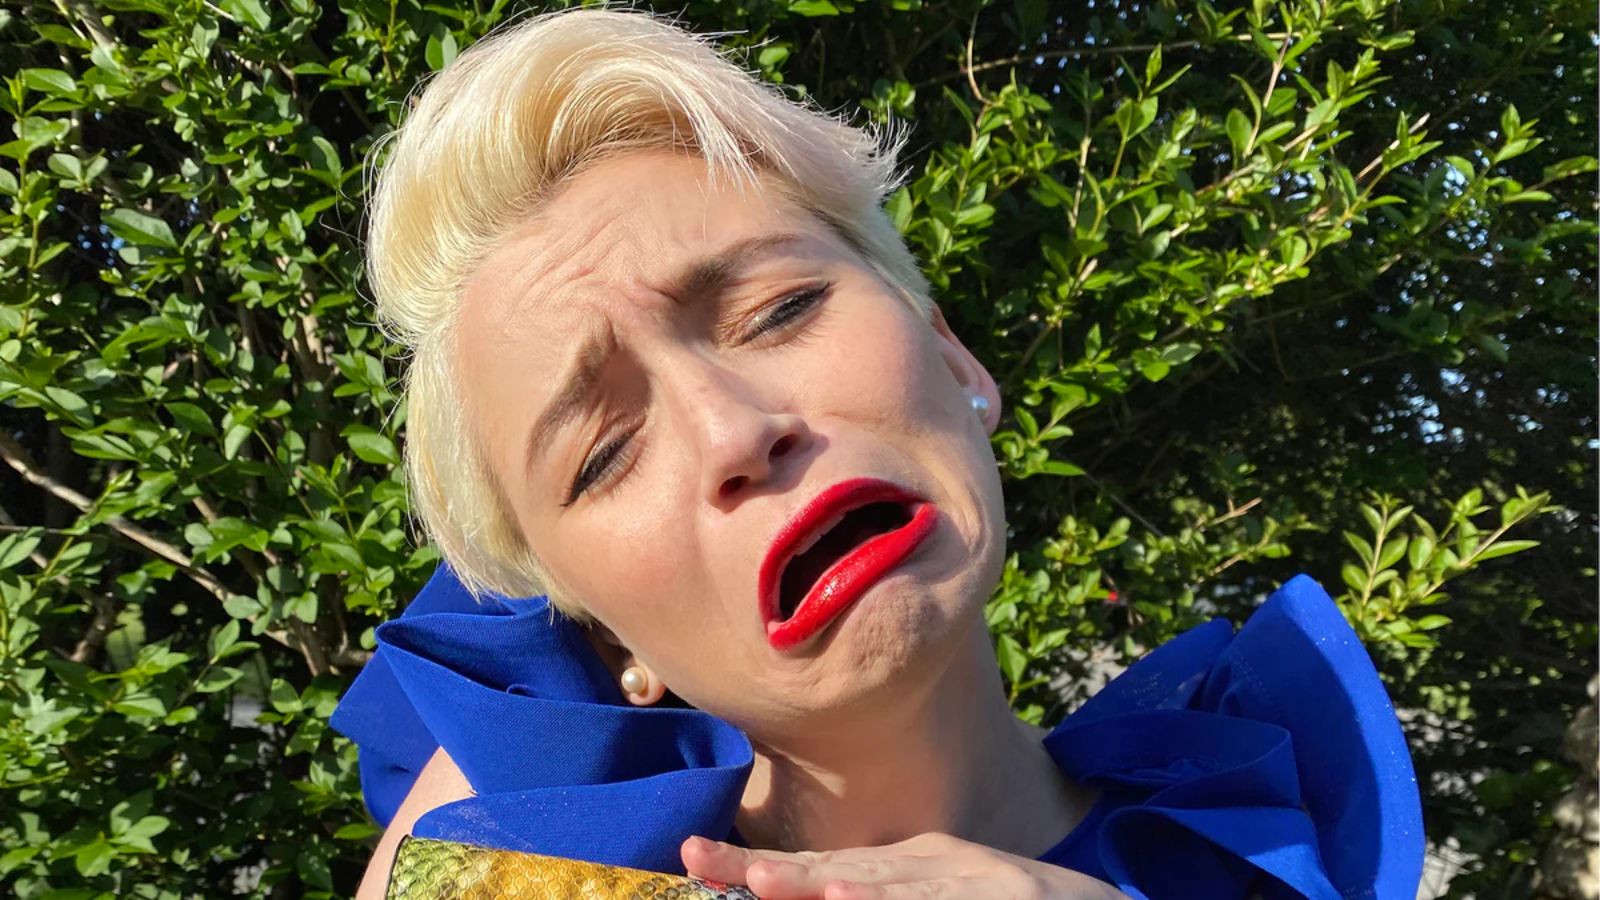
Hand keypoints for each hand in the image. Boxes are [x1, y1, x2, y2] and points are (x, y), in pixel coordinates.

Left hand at [681, 832, 1130, 899]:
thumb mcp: (949, 889)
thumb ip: (888, 884)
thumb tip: (824, 887)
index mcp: (914, 866)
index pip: (822, 867)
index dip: (756, 865)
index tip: (692, 857)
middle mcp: (935, 868)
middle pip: (838, 869)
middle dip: (766, 868)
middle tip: (698, 856)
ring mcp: (970, 884)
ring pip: (888, 889)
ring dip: (822, 889)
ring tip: (760, 881)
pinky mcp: (1007, 898)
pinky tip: (849, 897)